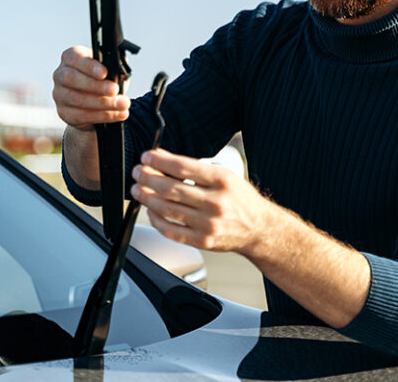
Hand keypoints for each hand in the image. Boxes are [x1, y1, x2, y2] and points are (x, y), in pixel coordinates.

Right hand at [51, 46, 129, 130]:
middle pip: (71, 78)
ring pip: (77, 99)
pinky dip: (102, 116)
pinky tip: (118, 114)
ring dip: (103, 103)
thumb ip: (114, 68)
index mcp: (71, 58)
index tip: (104, 73)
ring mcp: (59, 94)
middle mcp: (60, 74)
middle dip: (96, 85)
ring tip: (122, 104)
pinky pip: (81, 115)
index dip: (89, 66)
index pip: (74, 58)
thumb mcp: (110, 69)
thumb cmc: (102, 79)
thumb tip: (121, 75)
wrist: (94, 102)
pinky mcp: (63, 112)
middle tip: (114, 90)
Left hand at [130, 148, 272, 253]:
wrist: (259, 228)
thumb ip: (195, 169)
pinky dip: (156, 220)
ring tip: (138, 190)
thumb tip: (163, 160)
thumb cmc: (240, 199)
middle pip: (170, 189)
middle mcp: (215, 202)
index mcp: (221, 180)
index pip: (182, 167)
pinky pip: (171, 230)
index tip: (147, 157)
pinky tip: (151, 211)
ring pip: (167, 209)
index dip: (159, 161)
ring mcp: (208, 224)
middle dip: (148, 178)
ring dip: (146, 198)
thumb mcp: (225, 175)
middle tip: (138, 172)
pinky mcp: (203, 241)